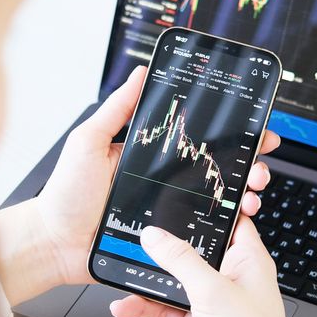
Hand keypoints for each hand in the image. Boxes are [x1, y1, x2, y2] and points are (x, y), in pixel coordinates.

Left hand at [0, 65, 281, 304]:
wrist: (55, 244)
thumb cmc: (65, 195)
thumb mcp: (88, 142)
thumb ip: (116, 110)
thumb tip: (140, 73)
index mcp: (149, 154)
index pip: (197, 138)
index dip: (229, 133)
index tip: (255, 126)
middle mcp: (164, 180)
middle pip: (218, 168)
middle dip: (249, 164)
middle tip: (262, 163)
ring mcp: (168, 210)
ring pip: (218, 200)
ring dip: (245, 195)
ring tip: (254, 192)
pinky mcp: (168, 238)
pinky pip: (203, 232)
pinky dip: (226, 227)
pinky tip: (238, 220)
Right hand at [109, 218, 316, 316]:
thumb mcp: (213, 291)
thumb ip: (181, 260)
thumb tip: (157, 236)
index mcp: (248, 261)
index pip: (229, 221)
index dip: (209, 207)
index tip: (181, 192)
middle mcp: (231, 279)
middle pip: (194, 250)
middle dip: (167, 245)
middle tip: (138, 231)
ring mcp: (212, 305)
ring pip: (175, 282)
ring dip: (150, 280)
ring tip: (122, 271)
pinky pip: (165, 310)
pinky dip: (145, 308)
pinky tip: (125, 306)